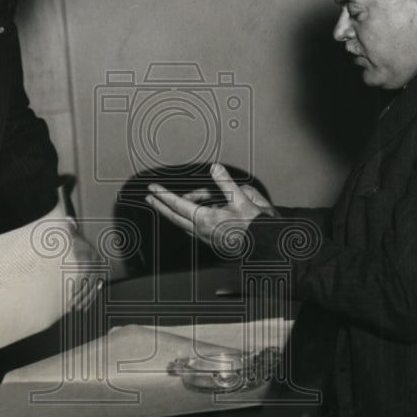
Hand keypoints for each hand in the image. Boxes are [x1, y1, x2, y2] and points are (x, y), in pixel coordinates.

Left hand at [65, 220, 104, 311]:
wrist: (91, 240)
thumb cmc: (79, 239)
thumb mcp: (75, 234)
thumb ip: (71, 228)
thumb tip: (68, 218)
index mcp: (90, 256)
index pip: (84, 273)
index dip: (78, 285)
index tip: (71, 294)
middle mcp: (97, 264)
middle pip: (89, 283)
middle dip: (81, 295)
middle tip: (72, 306)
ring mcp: (99, 270)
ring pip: (93, 288)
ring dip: (85, 299)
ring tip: (76, 308)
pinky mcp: (99, 276)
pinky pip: (96, 289)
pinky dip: (91, 298)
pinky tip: (84, 307)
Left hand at [146, 163, 272, 254]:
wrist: (266, 248)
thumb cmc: (256, 226)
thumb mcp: (243, 199)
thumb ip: (226, 182)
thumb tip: (215, 167)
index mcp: (206, 219)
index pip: (178, 204)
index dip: (163, 195)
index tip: (152, 188)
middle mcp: (202, 231)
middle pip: (174, 217)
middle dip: (160, 205)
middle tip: (150, 197)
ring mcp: (206, 239)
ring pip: (184, 222)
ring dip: (179, 210)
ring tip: (188, 197)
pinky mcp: (212, 242)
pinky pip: (194, 227)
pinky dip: (191, 216)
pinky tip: (199, 210)